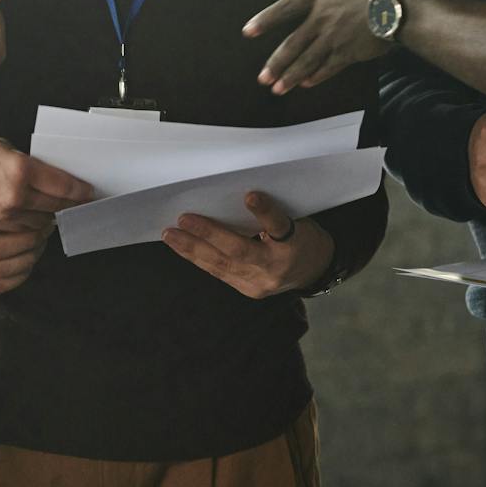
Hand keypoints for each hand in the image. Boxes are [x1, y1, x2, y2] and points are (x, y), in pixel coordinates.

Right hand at [0, 134, 91, 225]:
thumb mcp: (1, 146)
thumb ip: (27, 162)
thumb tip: (45, 174)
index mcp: (21, 170)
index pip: (63, 185)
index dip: (81, 190)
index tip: (90, 191)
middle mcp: (16, 196)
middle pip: (56, 207)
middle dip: (69, 204)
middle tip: (78, 200)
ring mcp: (4, 216)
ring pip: (40, 222)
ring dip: (50, 216)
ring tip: (55, 209)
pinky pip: (22, 231)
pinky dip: (32, 226)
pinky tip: (33, 217)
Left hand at [161, 191, 335, 298]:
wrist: (314, 270)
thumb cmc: (301, 236)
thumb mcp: (297, 218)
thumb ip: (271, 212)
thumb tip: (236, 196)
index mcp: (294, 242)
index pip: (278, 224)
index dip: (264, 210)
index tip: (250, 196)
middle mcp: (276, 266)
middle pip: (240, 250)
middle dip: (209, 234)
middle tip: (185, 219)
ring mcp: (260, 283)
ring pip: (222, 265)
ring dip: (193, 249)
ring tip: (172, 235)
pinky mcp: (249, 290)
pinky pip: (220, 273)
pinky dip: (199, 259)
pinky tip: (183, 248)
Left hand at [243, 0, 388, 94]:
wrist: (396, 3)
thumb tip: (316, 2)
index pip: (284, 9)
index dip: (265, 20)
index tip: (248, 31)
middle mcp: (321, 19)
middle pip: (292, 44)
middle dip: (276, 63)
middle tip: (262, 78)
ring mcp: (334, 38)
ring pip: (307, 61)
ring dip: (291, 77)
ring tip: (278, 89)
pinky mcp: (349, 53)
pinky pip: (329, 68)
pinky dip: (316, 77)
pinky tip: (306, 84)